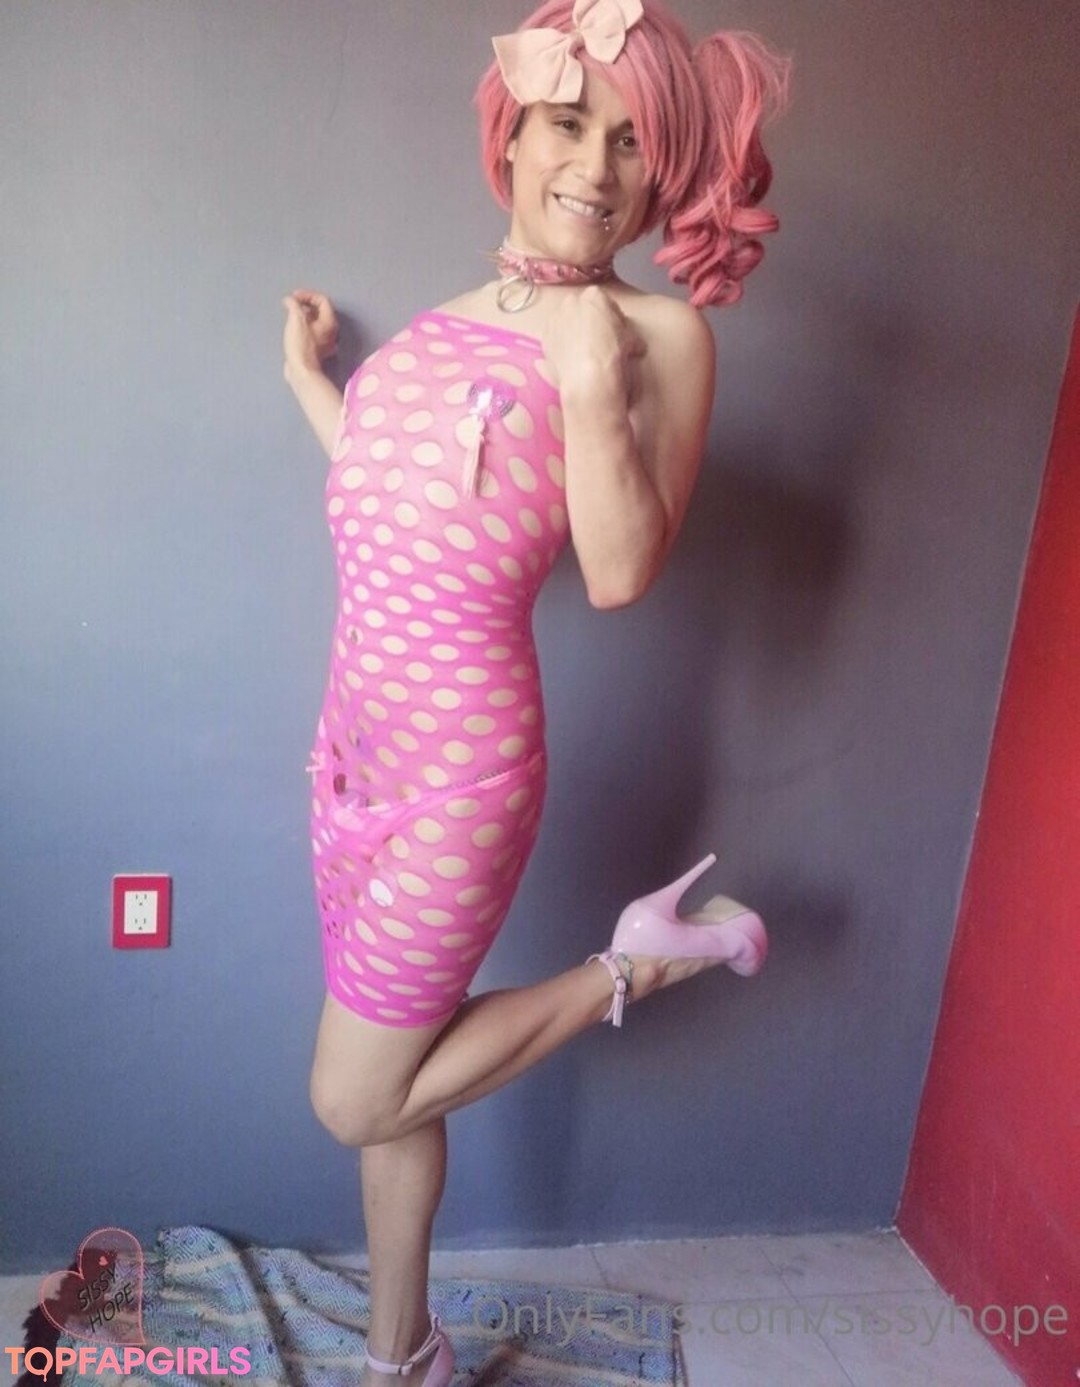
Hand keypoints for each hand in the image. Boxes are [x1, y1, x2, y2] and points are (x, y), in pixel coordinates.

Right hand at [281, 289, 339, 376]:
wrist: (301, 371)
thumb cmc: (301, 347)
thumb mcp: (296, 320)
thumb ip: (293, 305)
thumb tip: (289, 300)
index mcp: (330, 322)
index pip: (322, 300)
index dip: (307, 295)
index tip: (294, 297)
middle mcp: (331, 331)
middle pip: (320, 310)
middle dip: (305, 304)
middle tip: (292, 304)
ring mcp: (324, 341)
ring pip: (315, 321)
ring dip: (302, 315)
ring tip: (290, 314)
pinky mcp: (316, 349)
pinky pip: (311, 331)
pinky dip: (302, 325)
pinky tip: (292, 328)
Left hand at [540, 286, 645, 401]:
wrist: (589, 375)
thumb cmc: (613, 352)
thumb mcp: (631, 340)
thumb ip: (628, 335)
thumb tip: (635, 345)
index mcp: (594, 295)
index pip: (604, 301)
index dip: (611, 317)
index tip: (616, 330)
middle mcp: (571, 302)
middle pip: (581, 309)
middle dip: (589, 321)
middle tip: (598, 340)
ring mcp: (554, 319)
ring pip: (565, 323)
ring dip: (572, 333)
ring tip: (583, 353)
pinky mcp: (544, 338)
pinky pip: (554, 339)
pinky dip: (561, 346)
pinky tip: (570, 360)